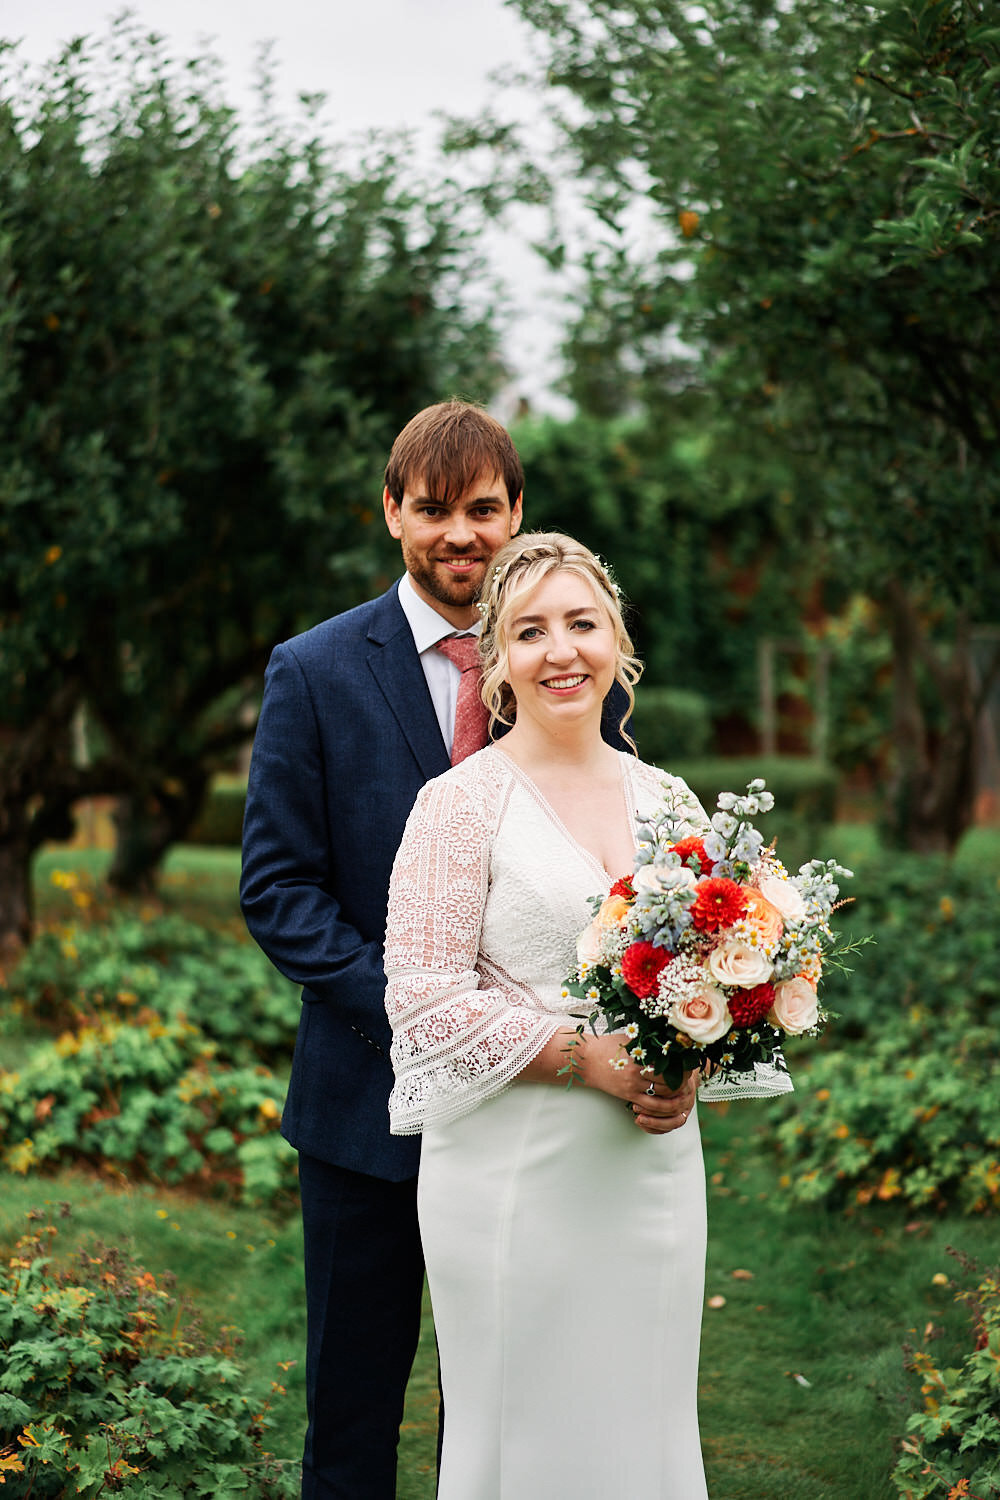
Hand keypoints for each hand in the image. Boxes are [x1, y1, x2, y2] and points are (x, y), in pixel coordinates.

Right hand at [578, 1035, 696, 1135]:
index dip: (683, 1066)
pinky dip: (663, 1106)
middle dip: (682, 1081)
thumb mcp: (630, 1038)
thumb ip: (649, 1041)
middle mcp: (637, 1072)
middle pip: (668, 1081)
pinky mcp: (629, 1096)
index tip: (691, 1063)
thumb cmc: (607, 1045)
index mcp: (639, 1056)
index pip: (669, 1063)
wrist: (586, 1060)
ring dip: (675, 1095)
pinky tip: (668, 1102)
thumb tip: (671, 1037)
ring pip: (663, 1096)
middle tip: (690, 1078)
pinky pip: (651, 1105)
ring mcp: (632, 1086)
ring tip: (682, 1090)